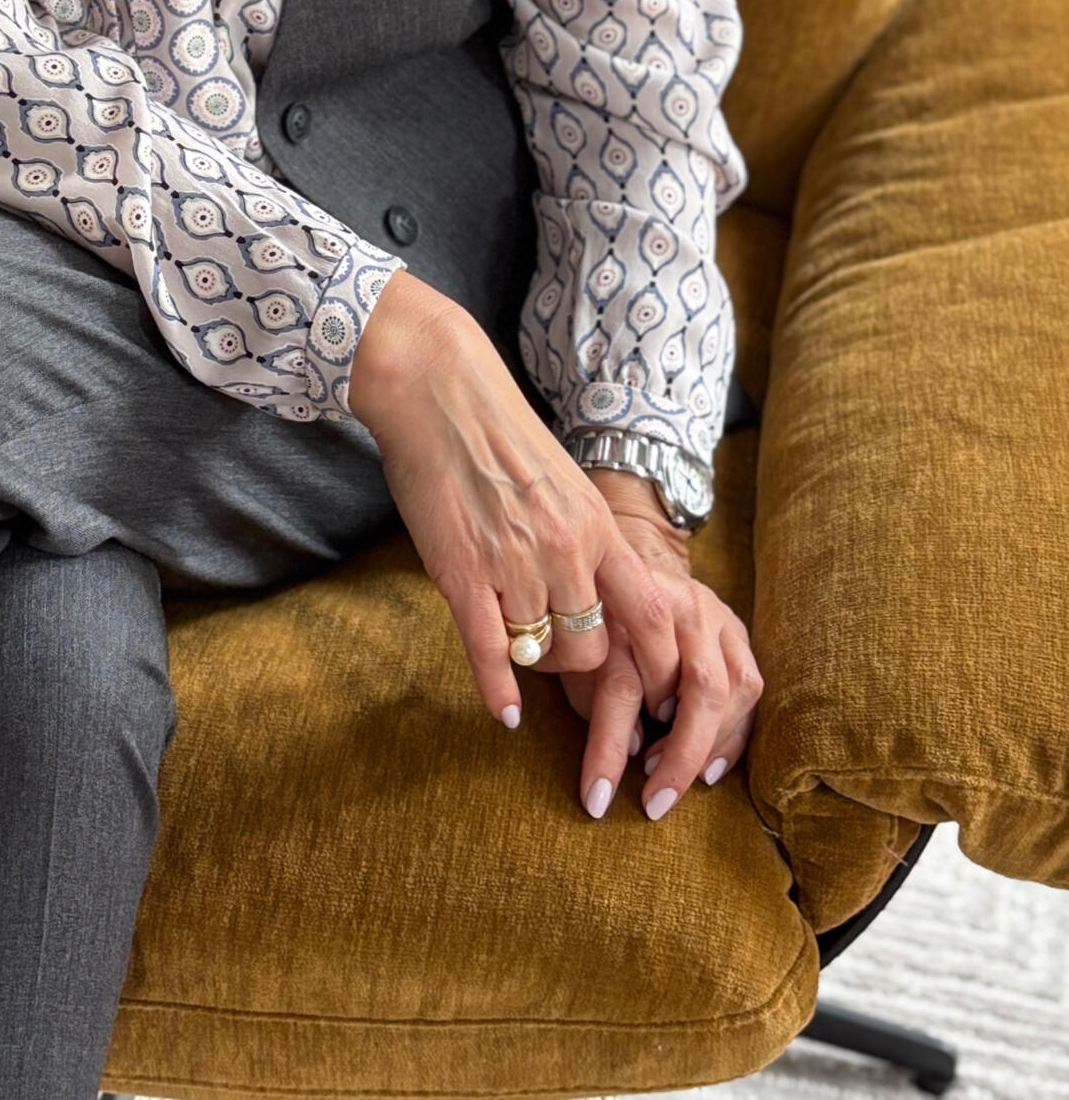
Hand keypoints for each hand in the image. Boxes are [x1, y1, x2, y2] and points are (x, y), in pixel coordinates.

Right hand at [348, 272, 685, 743]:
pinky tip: (502, 710)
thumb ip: (580, 535)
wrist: (438, 391)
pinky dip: (497, 690)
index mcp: (596, 525)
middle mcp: (565, 551)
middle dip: (578, 666)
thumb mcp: (562, 481)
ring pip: (538, 651)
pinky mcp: (464, 575)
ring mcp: (514, 566)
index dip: (663, 663)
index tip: (660, 689)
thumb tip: (595, 586)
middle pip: (593, 648)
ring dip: (530, 659)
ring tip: (518, 650)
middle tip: (561, 664)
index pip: (654, 614)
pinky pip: (489, 653)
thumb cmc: (497, 431)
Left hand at [553, 473, 763, 821]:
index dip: (608, 747)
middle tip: (652, 804)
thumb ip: (589, 691)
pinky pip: (752, 688)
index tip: (596, 800)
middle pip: (698, 687)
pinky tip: (709, 771)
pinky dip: (734, 736)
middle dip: (679, 756)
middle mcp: (682, 603)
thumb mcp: (573, 644)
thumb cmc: (592, 613)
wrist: (626, 562)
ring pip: (736, 688)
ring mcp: (716, 613)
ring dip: (708, 744)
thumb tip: (625, 750)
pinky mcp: (737, 629)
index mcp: (626, 604)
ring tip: (671, 781)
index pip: (622, 684)